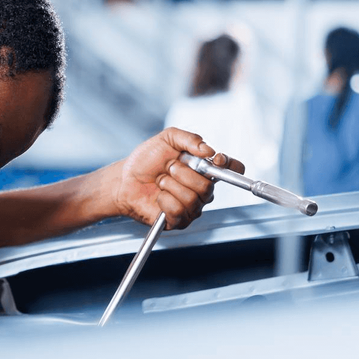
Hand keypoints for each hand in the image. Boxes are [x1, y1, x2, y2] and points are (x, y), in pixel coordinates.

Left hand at [113, 127, 244, 229]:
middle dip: (183, 174)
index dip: (229, 166)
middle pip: (208, 186)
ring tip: (160, 181)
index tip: (215, 159)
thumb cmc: (145, 161)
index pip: (233, 169)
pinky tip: (159, 196)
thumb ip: (189, 139)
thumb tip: (208, 149)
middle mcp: (202, 189)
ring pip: (192, 199)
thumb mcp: (167, 139)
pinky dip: (164, 200)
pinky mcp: (178, 220)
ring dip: (171, 185)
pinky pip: (179, 211)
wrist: (124, 179)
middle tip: (168, 168)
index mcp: (204, 169)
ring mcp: (191, 206)